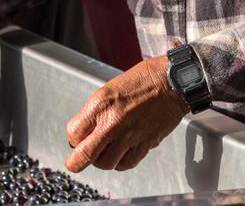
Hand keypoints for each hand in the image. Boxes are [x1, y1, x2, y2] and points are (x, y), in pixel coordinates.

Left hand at [65, 55, 187, 171]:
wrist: (171, 83)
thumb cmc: (143, 80)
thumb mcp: (109, 89)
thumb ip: (95, 112)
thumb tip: (85, 132)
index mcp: (101, 104)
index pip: (74, 133)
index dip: (74, 138)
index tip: (77, 139)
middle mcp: (113, 122)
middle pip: (85, 155)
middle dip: (76, 162)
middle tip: (75, 163)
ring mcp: (129, 135)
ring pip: (106, 163)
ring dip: (101, 161)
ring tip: (104, 153)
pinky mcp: (145, 143)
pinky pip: (127, 163)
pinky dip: (121, 162)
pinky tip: (121, 155)